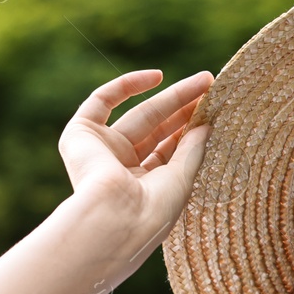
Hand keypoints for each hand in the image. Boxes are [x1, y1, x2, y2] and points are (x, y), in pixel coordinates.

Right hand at [57, 68, 213, 240]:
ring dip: (171, 96)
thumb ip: (193, 149)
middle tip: (210, 85)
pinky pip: (101, 101)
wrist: (115, 217)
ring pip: (139, 114)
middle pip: (158, 129)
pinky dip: (126, 85)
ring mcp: (100, 151)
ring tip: (203, 80)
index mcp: (143, 187)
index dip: (191, 128)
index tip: (214, 110)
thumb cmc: (152, 210)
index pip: (170, 150)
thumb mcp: (182, 178)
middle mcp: (120, 169)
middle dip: (185, 107)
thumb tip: (206, 125)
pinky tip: (157, 77)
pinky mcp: (80, 136)